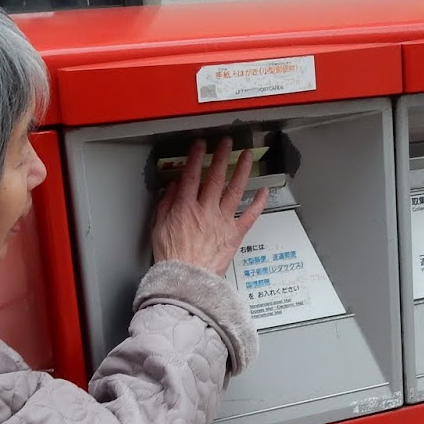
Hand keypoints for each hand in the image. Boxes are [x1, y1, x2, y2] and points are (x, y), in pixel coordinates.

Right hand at [151, 137, 268, 275]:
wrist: (186, 280)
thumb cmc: (172, 258)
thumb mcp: (159, 227)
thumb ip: (166, 204)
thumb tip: (173, 186)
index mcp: (185, 207)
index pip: (192, 175)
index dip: (197, 157)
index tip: (201, 145)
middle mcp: (205, 210)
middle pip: (215, 177)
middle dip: (221, 157)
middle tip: (227, 143)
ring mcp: (222, 221)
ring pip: (234, 190)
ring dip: (242, 171)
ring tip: (247, 157)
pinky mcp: (234, 234)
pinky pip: (250, 216)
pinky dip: (258, 203)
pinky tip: (264, 191)